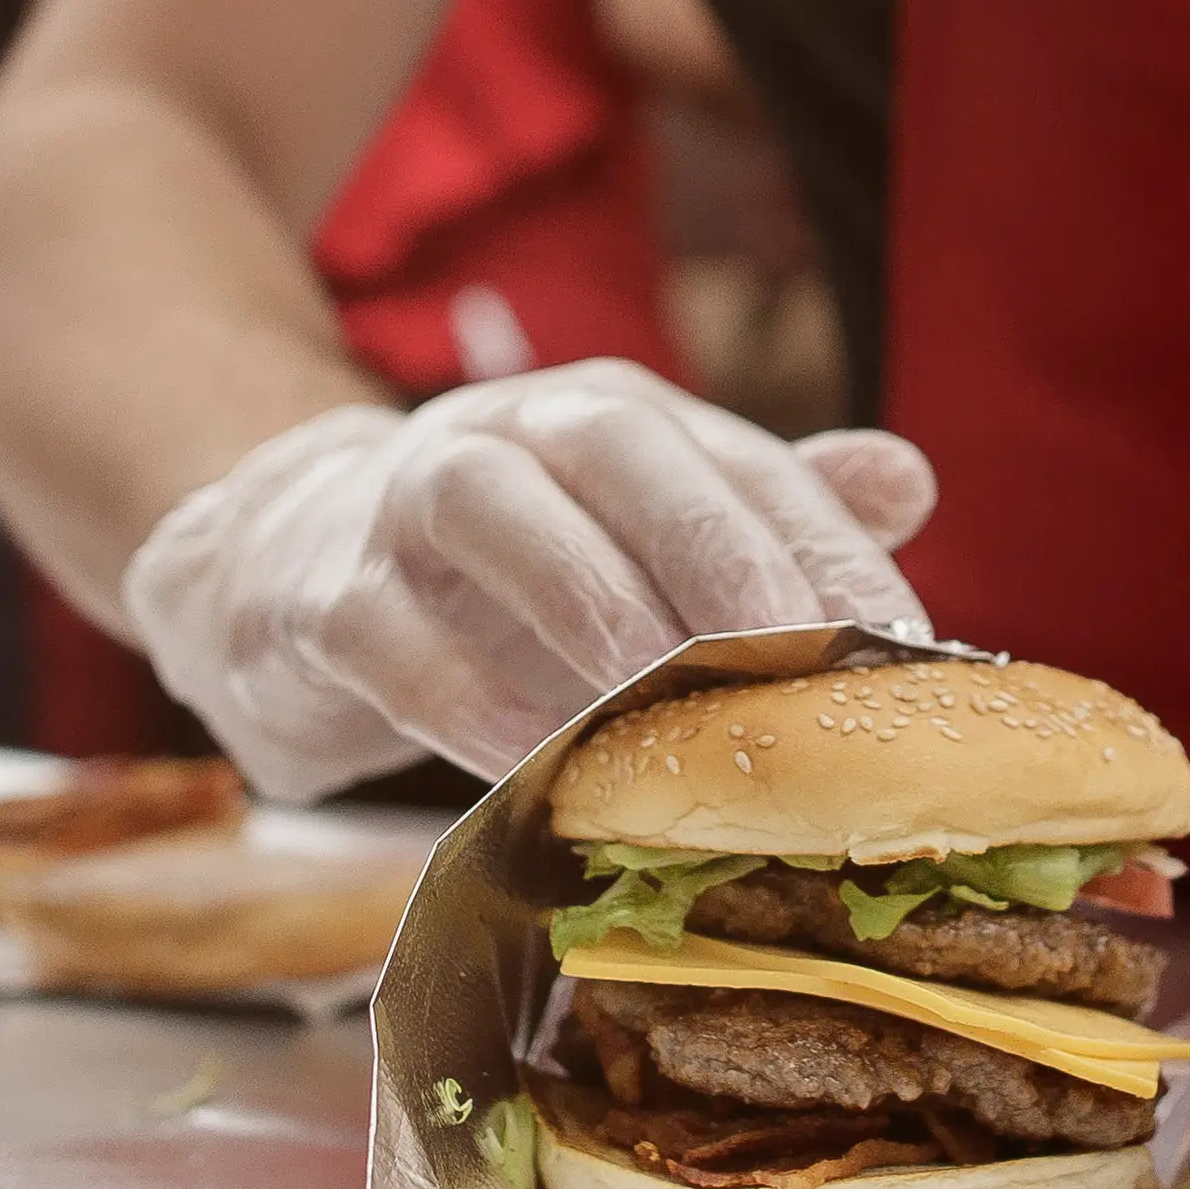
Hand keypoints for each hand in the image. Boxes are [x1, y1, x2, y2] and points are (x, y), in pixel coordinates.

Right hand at [121, 359, 938, 800]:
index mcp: (614, 419)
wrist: (279, 566)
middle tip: (794, 658)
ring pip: (501, 522)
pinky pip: (399, 645)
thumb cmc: (503, 569)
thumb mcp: (632, 534)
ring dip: (592, 613)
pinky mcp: (322, 599)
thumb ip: (761, 511)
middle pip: (623, 455)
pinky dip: (473, 708)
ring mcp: (405, 504)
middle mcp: (514, 431)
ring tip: (670, 710)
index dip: (826, 549)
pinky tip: (542, 769)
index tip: (905, 649)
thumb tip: (910, 480)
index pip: (740, 462)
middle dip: (716, 551)